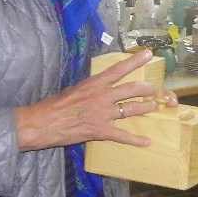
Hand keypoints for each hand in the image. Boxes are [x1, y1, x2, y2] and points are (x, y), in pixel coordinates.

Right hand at [15, 50, 177, 150]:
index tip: (148, 54)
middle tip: (156, 88)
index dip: (135, 61)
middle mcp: (101, 97)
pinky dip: (136, 140)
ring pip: (131, 109)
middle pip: (131, 89)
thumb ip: (90, 88)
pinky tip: (147, 142)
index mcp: (94, 84)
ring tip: (155, 106)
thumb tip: (99, 87)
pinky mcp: (100, 131)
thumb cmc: (54, 106)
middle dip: (147, 89)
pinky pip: (123, 135)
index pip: (118, 69)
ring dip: (146, 107)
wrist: (42, 123)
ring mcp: (102, 114)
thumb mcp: (74, 90)